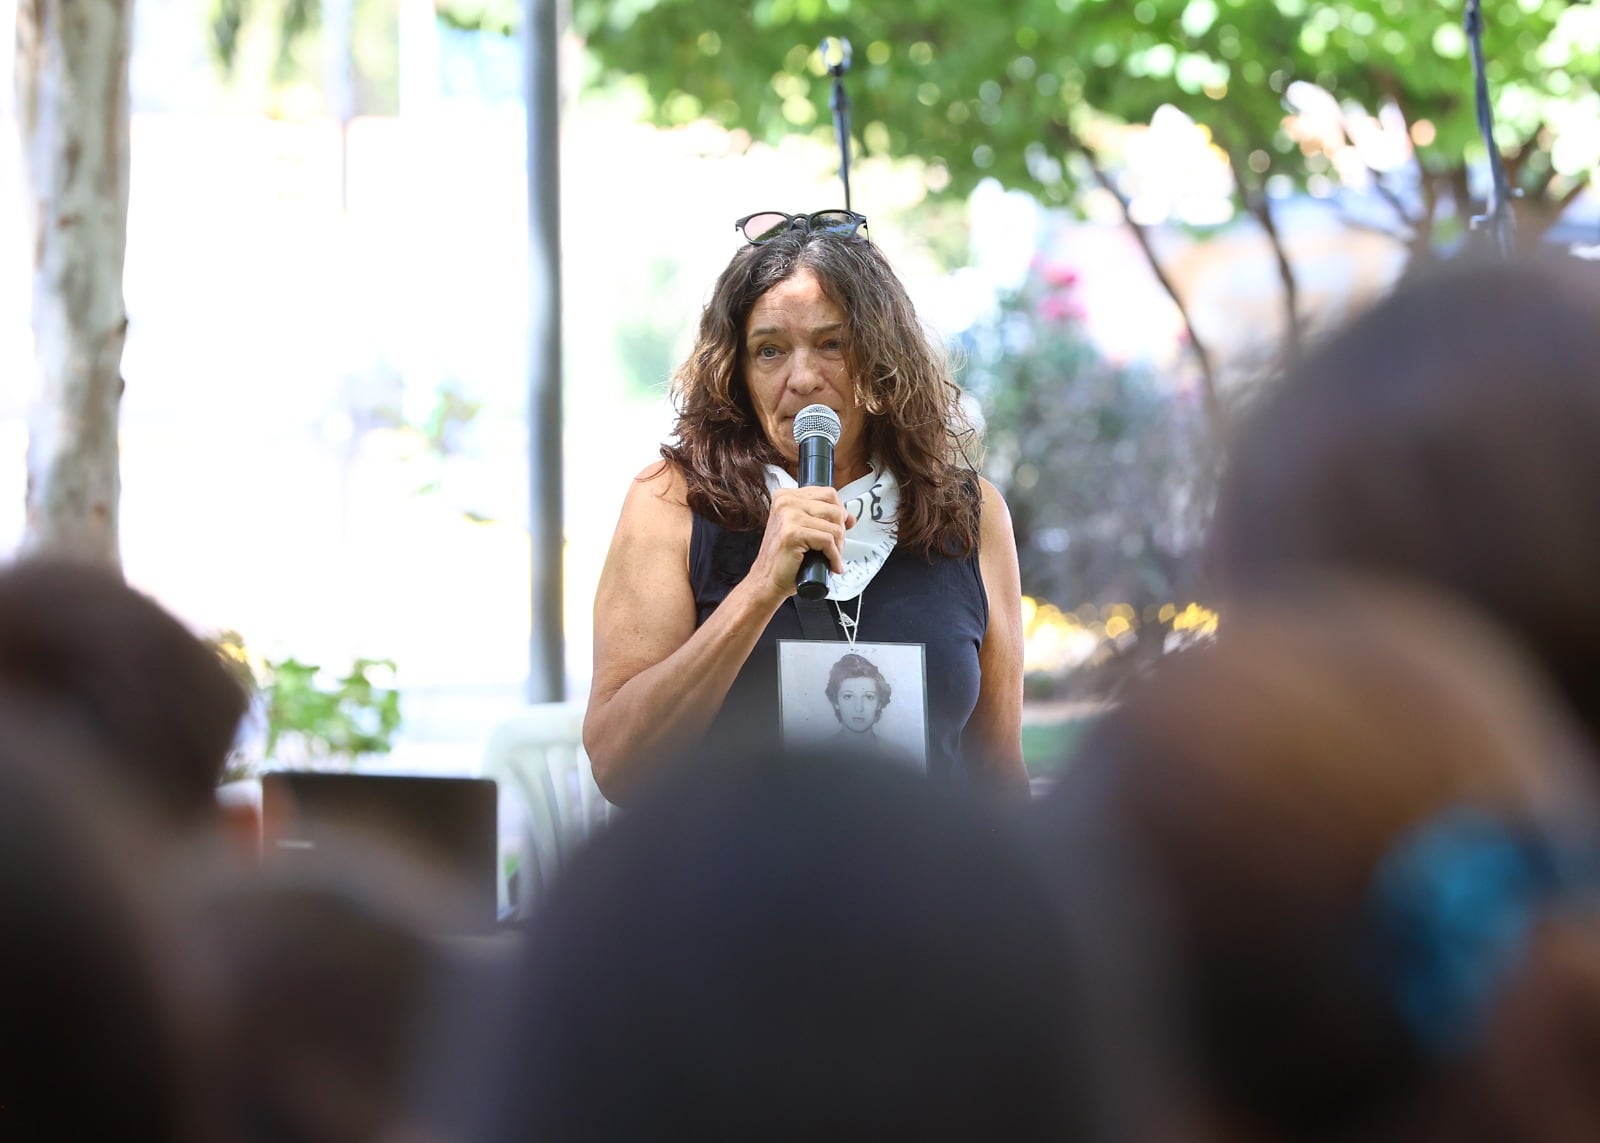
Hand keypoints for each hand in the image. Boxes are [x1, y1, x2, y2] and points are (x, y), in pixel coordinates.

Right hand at [747, 486, 855, 601]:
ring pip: (834, 526)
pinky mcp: (792, 533)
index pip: (828, 494)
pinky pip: (828, 541)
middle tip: (834, 548)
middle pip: (834, 509)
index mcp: (786, 496)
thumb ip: (825, 518)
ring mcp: (788, 516)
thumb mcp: (804, 530)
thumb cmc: (783, 558)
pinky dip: (834, 557)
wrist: (766, 580)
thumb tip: (850, 517)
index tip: (840, 528)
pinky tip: (831, 565)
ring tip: (831, 557)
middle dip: (840, 532)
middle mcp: (785, 502)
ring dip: (838, 547)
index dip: (839, 513)